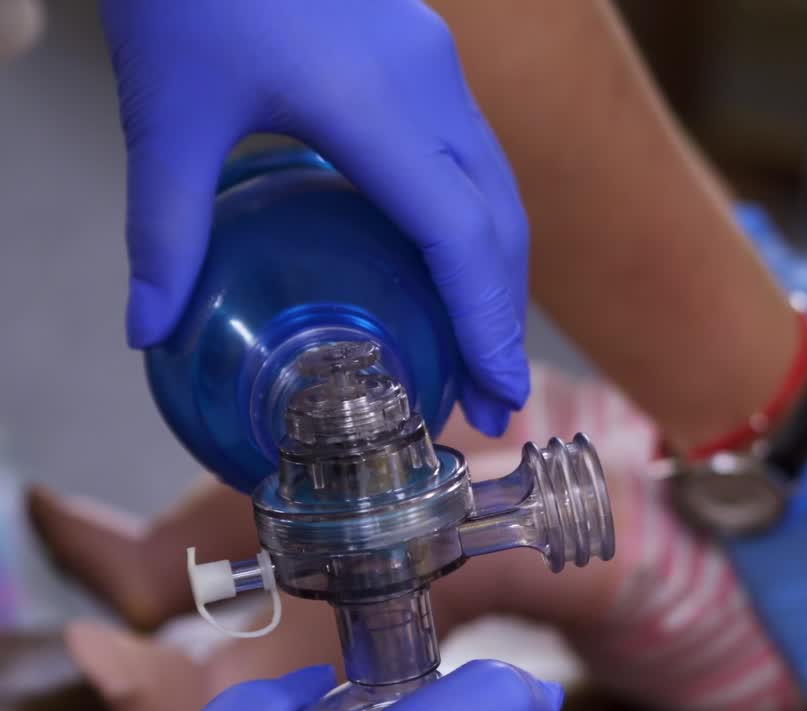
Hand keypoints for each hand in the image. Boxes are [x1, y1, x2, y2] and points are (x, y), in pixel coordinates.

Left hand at [99, 0, 527, 435]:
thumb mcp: (167, 110)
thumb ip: (166, 227)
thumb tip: (147, 330)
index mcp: (374, 104)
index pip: (460, 238)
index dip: (487, 325)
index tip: (501, 396)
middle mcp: (429, 85)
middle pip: (499, 225)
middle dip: (503, 321)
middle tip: (493, 402)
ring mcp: (437, 66)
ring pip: (498, 191)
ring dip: (499, 279)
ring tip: (482, 353)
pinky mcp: (427, 56)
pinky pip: (475, 159)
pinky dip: (479, 232)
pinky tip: (453, 271)